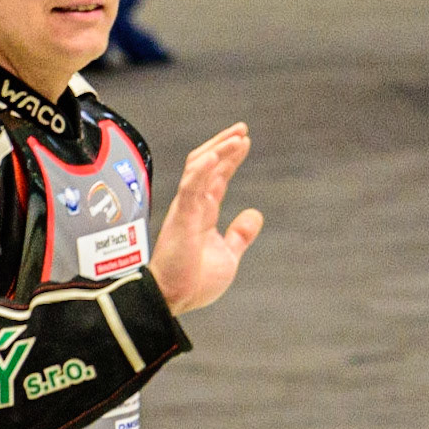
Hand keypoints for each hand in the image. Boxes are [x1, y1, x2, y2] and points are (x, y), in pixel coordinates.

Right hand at [148, 123, 262, 315]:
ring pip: (198, 168)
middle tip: (241, 129)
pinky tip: (215, 155)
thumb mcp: (228, 255)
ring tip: (236, 136)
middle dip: (223, 145)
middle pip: (206, 165)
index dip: (229, 158)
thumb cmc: (193, 281)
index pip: (216, 177)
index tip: (243, 141)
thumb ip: (239, 234)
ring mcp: (185, 209)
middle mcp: (192, 206)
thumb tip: (255, 214)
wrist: (173, 299)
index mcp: (202, 213)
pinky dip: (202, 169)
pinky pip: (190, 187)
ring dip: (218, 150)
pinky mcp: (181, 217)